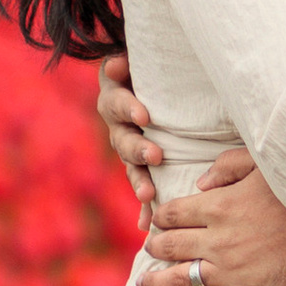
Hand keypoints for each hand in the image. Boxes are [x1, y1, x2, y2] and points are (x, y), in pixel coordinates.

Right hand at [98, 53, 159, 215]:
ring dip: (139, 181)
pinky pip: (142, 189)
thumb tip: (116, 63)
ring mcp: (129, 148)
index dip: (128, 108)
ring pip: (130, 167)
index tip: (144, 115)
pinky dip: (145, 208)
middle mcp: (118, 125)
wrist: (168, 89)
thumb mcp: (145, 62)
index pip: (117, 102)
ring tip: (149, 196)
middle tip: (156, 156)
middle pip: (123, 139)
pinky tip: (147, 224)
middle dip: (138, 149)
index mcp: (117, 97)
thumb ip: (128, 63)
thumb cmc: (159, 70)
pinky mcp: (141, 168)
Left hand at [139, 149, 285, 285]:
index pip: (172, 213)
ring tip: (143, 284)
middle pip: (170, 245)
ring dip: (156, 282)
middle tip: (150, 250)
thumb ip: (226, 167)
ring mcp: (232, 271)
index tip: (157, 220)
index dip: (159, 217)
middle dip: (155, 247)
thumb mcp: (264, 163)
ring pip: (181, 279)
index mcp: (219, 205)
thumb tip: (198, 184)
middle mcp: (218, 240)